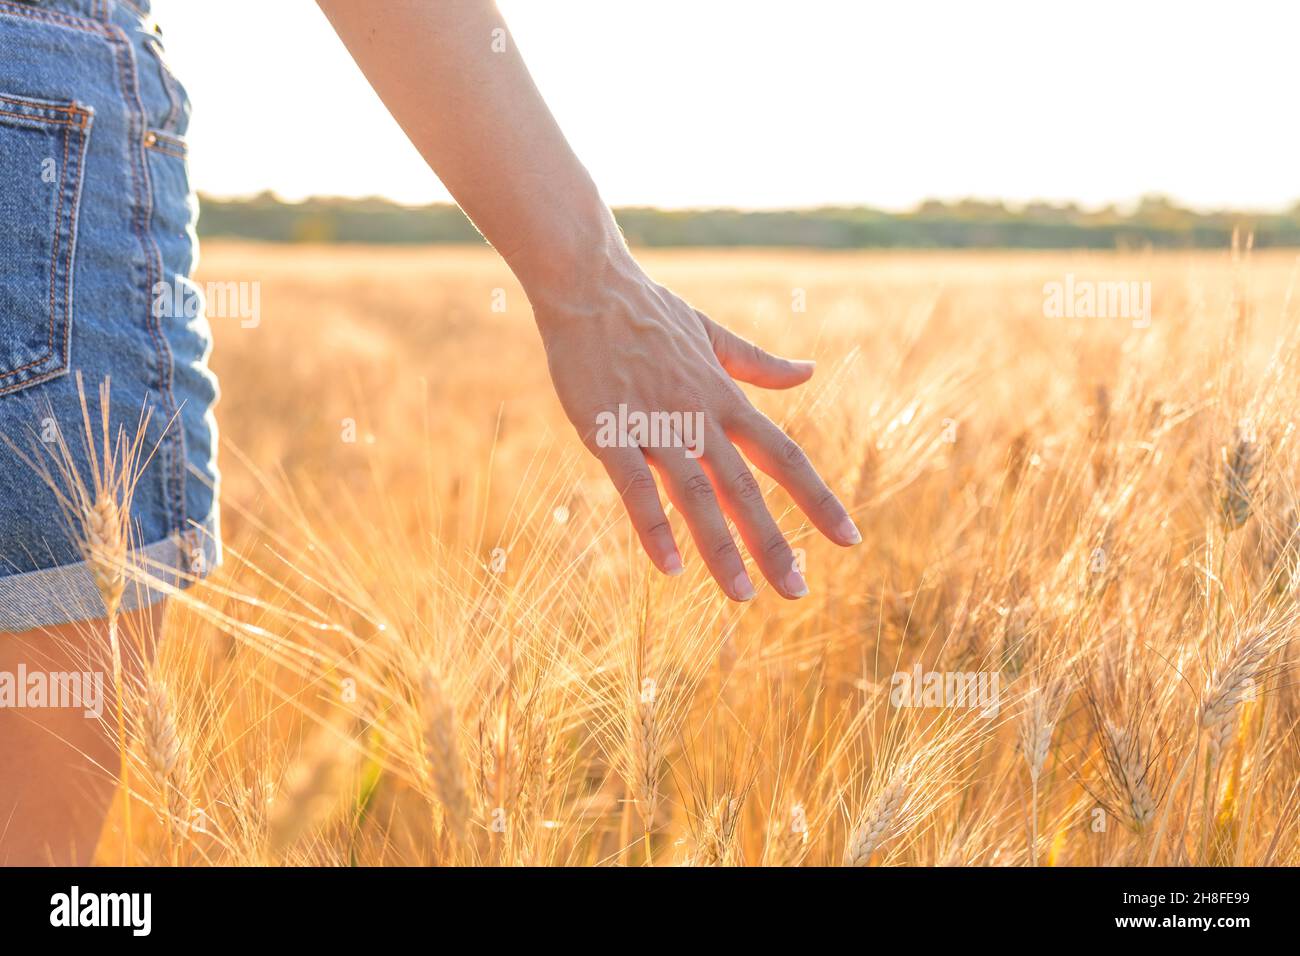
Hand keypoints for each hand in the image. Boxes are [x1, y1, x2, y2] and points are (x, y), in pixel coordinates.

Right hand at [531, 247, 860, 601]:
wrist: (590, 282)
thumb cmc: (648, 311)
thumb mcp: (712, 335)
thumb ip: (759, 364)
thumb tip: (810, 372)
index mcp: (725, 399)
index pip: (784, 456)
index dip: (818, 499)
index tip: (850, 539)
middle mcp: (700, 417)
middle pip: (747, 487)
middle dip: (774, 542)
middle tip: (797, 591)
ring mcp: (655, 425)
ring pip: (696, 494)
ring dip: (720, 548)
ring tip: (741, 597)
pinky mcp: (609, 430)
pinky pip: (635, 487)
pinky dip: (653, 527)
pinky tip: (668, 569)